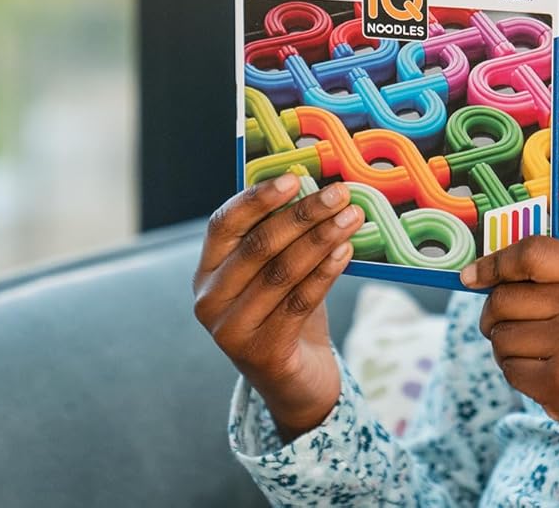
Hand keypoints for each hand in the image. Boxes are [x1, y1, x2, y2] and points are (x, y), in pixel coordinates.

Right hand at [192, 173, 365, 441]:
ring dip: (321, 239)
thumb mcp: (277, 272)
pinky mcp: (260, 352)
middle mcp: (209, 300)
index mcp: (207, 271)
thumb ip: (284, 237)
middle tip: (339, 193)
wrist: (296, 381)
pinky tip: (346, 251)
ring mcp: (230, 330)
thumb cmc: (287, 313)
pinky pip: (299, 302)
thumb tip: (317, 187)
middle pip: (258, 246)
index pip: (223, 224)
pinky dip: (326, 272)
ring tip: (352, 217)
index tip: (294, 177)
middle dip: (302, 215)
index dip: (257, 198)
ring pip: (282, 273)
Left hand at [460, 236, 558, 464]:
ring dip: (506, 349)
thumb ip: (558, 279)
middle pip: (504, 298)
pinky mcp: (558, 382)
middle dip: (493, 316)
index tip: (473, 275)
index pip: (533, 252)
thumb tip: (489, 272)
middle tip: (504, 327)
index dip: (495, 262)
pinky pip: (509, 368)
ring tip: (535, 356)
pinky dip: (516, 374)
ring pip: (501, 336)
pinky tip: (543, 377)